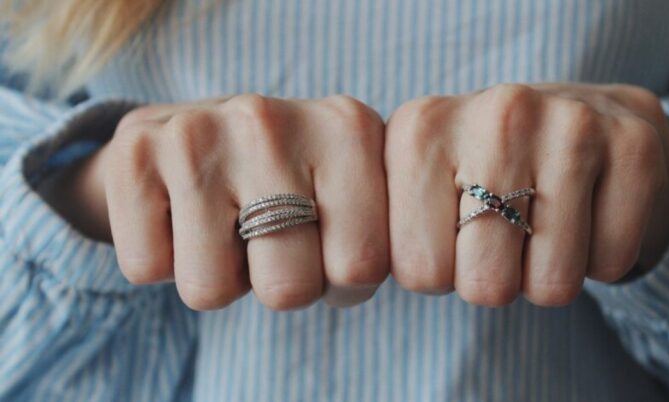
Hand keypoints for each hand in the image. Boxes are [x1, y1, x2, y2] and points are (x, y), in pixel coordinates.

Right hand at [47, 95, 389, 309]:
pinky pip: (150, 269)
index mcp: (348, 128)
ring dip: (218, 276)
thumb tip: (371, 278)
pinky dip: (162, 259)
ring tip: (222, 224)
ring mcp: (197, 131)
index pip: (361, 267)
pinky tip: (177, 215)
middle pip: (289, 289)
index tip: (326, 247)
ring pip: (212, 290)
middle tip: (267, 239)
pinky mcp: (134, 151)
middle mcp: (272, 119)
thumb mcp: (349, 191)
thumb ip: (377, 233)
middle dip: (280, 283)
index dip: (341, 281)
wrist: (189, 133)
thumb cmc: (285, 179)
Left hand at [385, 83, 668, 306]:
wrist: (583, 118)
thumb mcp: (418, 184)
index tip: (451, 237)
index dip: (439, 273)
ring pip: (551, 285)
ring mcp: (570, 124)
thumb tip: (355, 277)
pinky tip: (589, 212)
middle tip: (504, 235)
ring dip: (547, 273)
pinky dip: (600, 258)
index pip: (418, 273)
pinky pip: (609, 264)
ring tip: (545, 223)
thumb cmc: (484, 168)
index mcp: (421, 128)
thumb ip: (381, 227)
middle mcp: (495, 113)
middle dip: (495, 279)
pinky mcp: (633, 145)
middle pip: (484, 286)